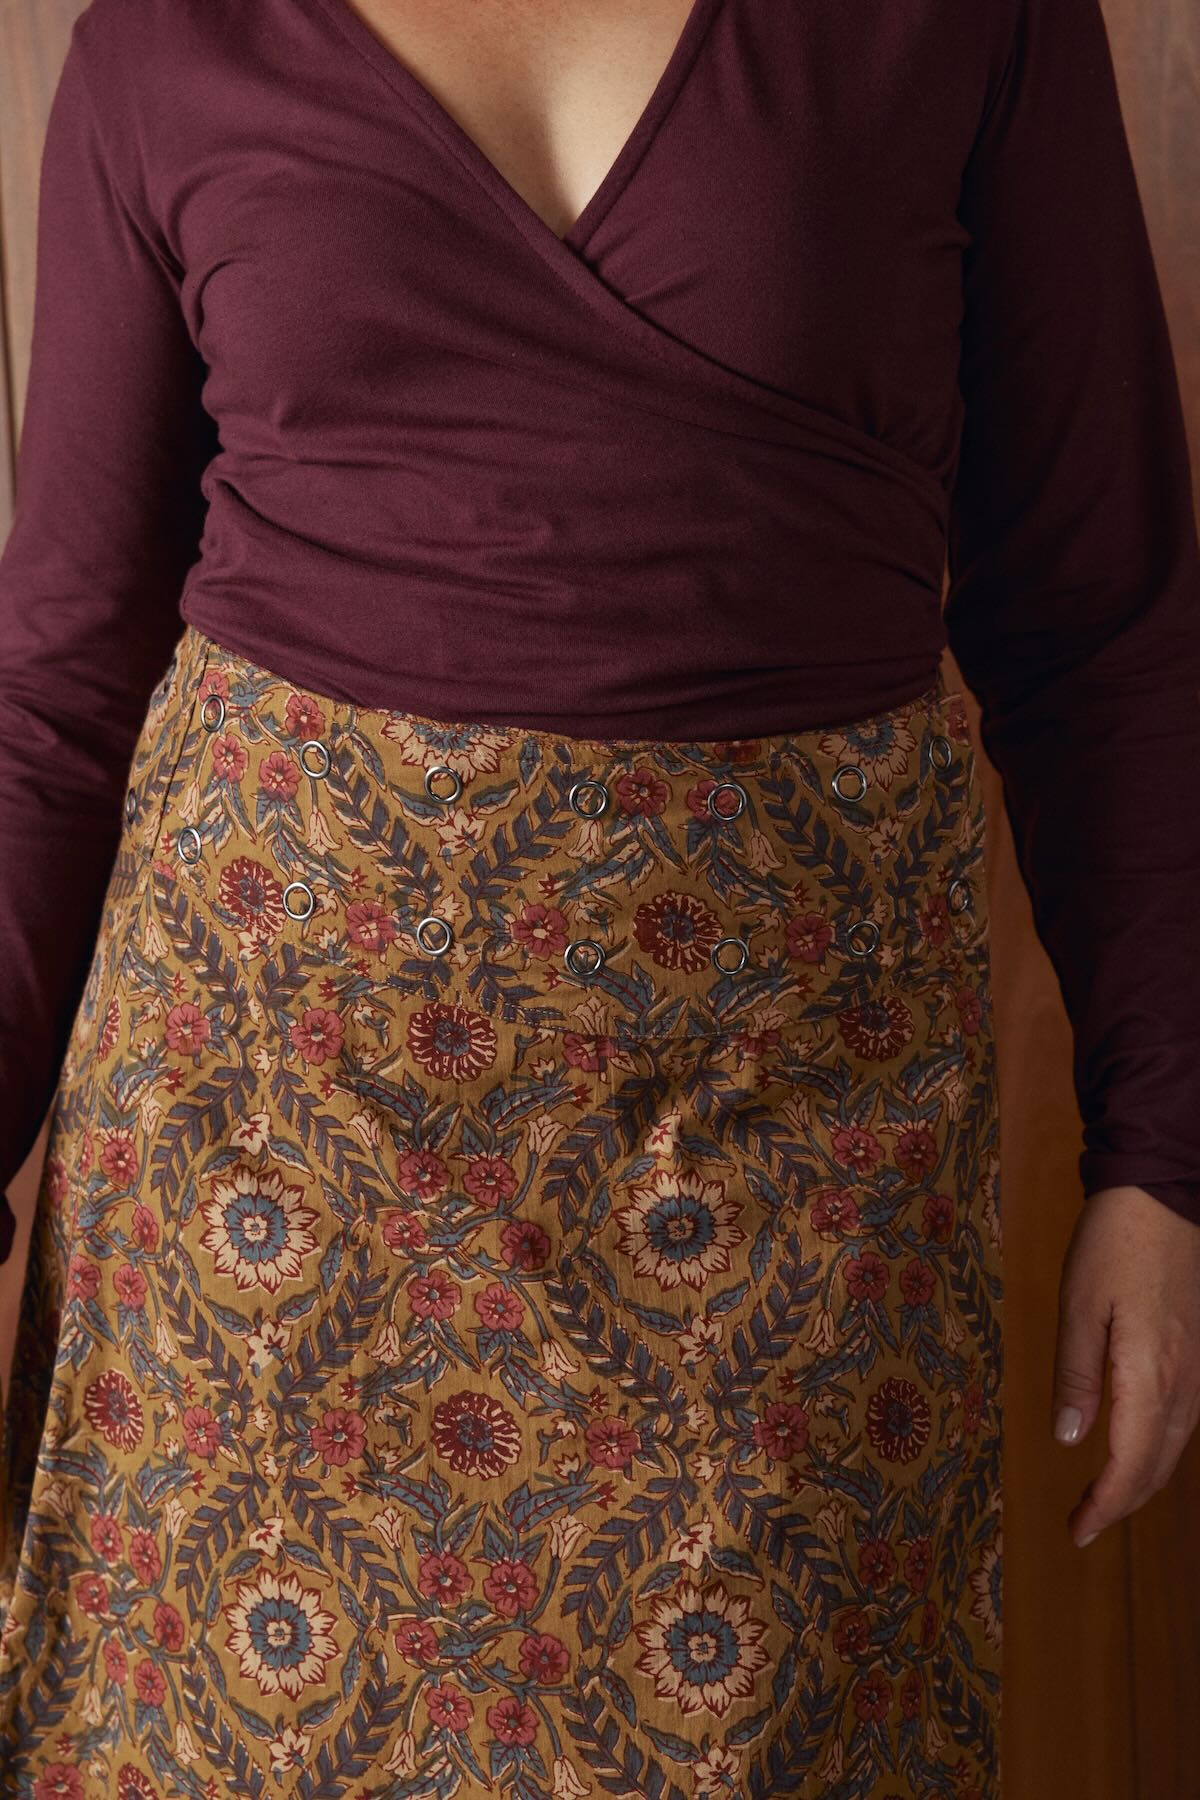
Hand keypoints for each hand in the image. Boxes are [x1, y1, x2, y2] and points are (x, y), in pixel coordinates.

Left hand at [1051, 1183, 1199, 1546]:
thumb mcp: (1079, 1307)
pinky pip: (1182, 1421)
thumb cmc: (1113, 1246)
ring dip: (1140, 1480)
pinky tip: (1136, 1451)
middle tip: (1081, 1526)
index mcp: (1150, 1375)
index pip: (1131, 1465)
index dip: (1105, 1506)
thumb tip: (1070, 1439)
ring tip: (1103, 1499)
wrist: (1163, 1197)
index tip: (1077, 1532)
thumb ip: (1076, 1375)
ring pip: (1173, 1447)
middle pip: (1157, 1466)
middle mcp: (1183, 1383)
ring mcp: (1197, 1370)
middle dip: (1121, 1504)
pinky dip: (1157, 1450)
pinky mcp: (1197, 1354)